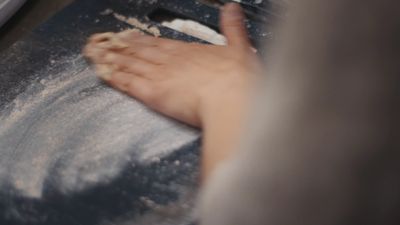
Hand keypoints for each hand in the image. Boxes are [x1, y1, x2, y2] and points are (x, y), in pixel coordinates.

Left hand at [84, 3, 261, 127]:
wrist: (232, 98)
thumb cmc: (239, 79)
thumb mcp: (240, 48)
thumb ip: (233, 28)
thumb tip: (231, 8)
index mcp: (188, 52)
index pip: (158, 44)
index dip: (139, 41)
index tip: (126, 37)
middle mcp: (170, 60)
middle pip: (138, 52)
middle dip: (118, 47)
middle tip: (99, 42)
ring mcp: (159, 75)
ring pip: (129, 64)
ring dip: (110, 58)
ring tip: (92, 54)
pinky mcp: (153, 94)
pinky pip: (128, 84)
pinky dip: (114, 77)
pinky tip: (102, 73)